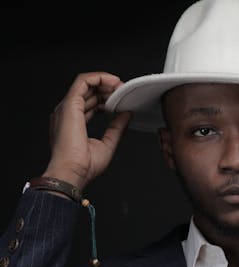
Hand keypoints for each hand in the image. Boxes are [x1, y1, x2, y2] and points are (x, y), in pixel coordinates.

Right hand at [43, 72, 131, 189]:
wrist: (73, 173)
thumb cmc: (84, 166)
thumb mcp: (108, 143)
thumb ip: (117, 127)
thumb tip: (127, 114)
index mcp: (73, 123)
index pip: (90, 104)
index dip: (107, 99)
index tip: (121, 100)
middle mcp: (68, 113)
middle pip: (89, 92)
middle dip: (108, 89)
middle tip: (125, 92)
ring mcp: (67, 108)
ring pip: (86, 83)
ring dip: (106, 82)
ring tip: (122, 86)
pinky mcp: (70, 104)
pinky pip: (84, 81)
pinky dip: (100, 78)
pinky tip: (114, 82)